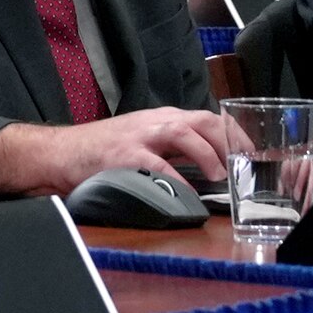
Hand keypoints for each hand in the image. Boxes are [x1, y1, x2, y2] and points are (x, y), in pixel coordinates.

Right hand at [0, 107, 238, 197]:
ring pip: (185, 133)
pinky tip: (188, 194)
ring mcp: (139, 136)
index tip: (253, 155)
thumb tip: (213, 170)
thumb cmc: (103, 153)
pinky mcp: (123, 155)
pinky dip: (176, 179)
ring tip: (222, 176)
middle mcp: (156, 121)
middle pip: (205, 120)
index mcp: (164, 119)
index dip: (236, 135)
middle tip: (246, 165)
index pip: (211, 118)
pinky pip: (157, 165)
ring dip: (209, 153)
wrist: (59, 153)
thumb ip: (175, 152)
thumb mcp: (144, 143)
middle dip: (231, 141)